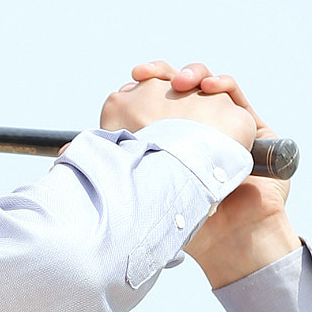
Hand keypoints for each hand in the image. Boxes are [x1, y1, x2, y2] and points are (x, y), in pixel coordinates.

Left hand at [102, 60, 299, 288]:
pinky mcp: (248, 126)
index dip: (143, 85)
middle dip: (164, 74)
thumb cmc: (180, 220)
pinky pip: (234, 95)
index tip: (134, 79)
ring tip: (183, 83)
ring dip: (193, 75)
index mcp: (163, 137)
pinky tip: (210, 87)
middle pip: (175, 85)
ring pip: (204, 85)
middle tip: (150, 74)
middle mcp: (190, 128)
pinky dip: (223, 84)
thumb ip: (109, 169)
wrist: (226, 236)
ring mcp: (220, 125)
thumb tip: (63, 156)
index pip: (151, 97)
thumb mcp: (137, 192)